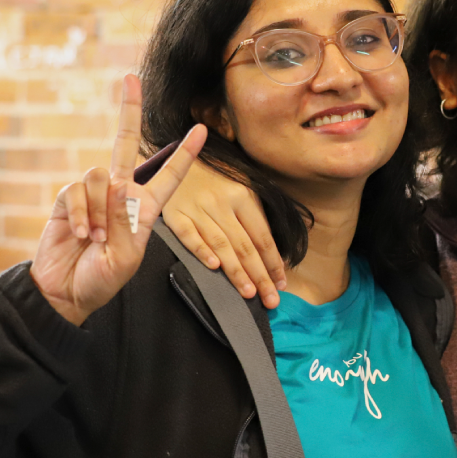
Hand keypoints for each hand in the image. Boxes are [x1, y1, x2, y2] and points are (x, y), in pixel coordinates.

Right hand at [30, 75, 206, 325]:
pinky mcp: (70, 198)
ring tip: (97, 238)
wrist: (65, 291)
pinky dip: (83, 214)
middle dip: (129, 110)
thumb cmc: (102, 279)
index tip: (201, 130)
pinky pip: (78, 191)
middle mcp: (121, 194)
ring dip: (101, 210)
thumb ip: (126, 222)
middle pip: (126, 144)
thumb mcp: (126, 257)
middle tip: (132, 79)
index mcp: (146, 208)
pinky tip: (82, 235)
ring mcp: (94, 194)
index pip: (169, 175)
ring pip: (101, 175)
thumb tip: (117, 185)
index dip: (185, 154)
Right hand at [161, 160, 285, 308]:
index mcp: (243, 195)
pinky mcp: (174, 214)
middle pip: (244, 246)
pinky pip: (188, 235)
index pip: (262, 237)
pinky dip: (201, 251)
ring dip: (236, 272)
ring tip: (249, 293)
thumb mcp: (244, 186)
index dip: (273, 262)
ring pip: (220, 245)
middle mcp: (222, 203)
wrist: (182, 157)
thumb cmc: (218, 177)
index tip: (281, 284)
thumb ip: (257, 216)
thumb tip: (274, 254)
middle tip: (270, 300)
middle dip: (260, 276)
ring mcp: (197, 208)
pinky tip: (214, 267)